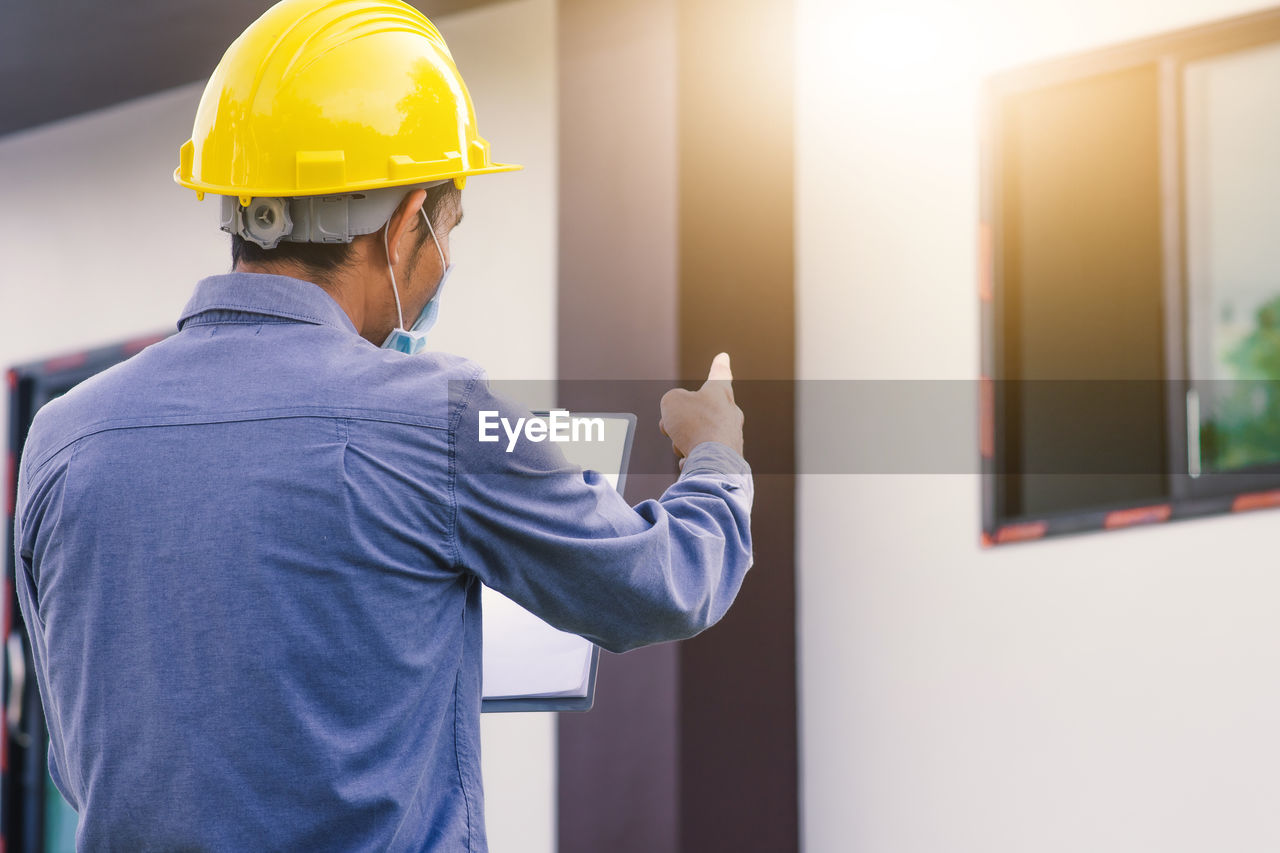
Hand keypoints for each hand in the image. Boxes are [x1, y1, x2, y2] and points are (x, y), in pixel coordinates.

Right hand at [659, 353, 744, 468]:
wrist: (713, 462)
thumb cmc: (695, 426)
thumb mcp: (672, 401)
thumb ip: (673, 401)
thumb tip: (677, 415)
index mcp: (720, 393)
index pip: (720, 374)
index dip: (719, 365)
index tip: (724, 357)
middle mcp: (730, 413)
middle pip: (699, 413)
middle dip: (681, 422)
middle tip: (672, 428)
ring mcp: (731, 436)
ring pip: (696, 435)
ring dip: (682, 440)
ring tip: (683, 445)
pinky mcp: (729, 457)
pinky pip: (701, 455)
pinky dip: (691, 458)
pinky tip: (690, 461)